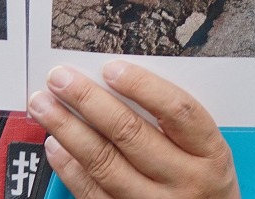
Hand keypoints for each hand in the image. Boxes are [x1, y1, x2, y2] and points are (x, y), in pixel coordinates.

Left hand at [27, 61, 238, 198]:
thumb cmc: (201, 184)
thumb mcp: (204, 152)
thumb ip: (171, 122)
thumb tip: (113, 82)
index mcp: (210, 154)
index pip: (178, 111)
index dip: (144, 86)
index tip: (111, 68)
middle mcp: (186, 181)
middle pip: (131, 134)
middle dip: (88, 101)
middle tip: (60, 79)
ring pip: (105, 163)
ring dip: (68, 130)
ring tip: (44, 106)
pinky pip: (92, 194)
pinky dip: (69, 168)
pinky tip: (54, 144)